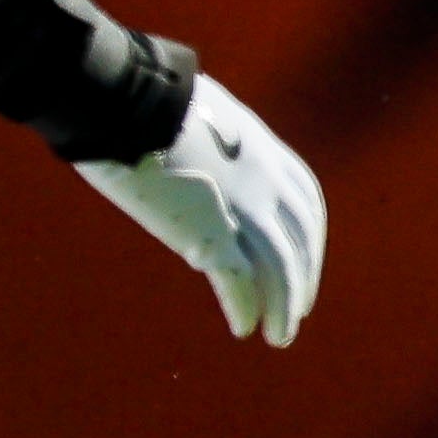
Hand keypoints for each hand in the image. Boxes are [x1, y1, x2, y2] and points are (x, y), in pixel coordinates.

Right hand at [81, 75, 326, 343]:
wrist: (129, 102)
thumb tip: (188, 140)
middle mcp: (266, 181)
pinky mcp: (210, 233)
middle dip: (303, 279)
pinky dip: (245, 309)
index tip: (306, 259)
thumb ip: (209, 137)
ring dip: (282, 309)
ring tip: (278, 336)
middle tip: (297, 310)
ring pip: (279, 271)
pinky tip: (245, 328)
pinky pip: (240, 282)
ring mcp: (244, 209)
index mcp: (264, 150)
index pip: (306, 202)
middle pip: (300, 242)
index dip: (309, 237)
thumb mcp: (198, 114)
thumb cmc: (145, 101)